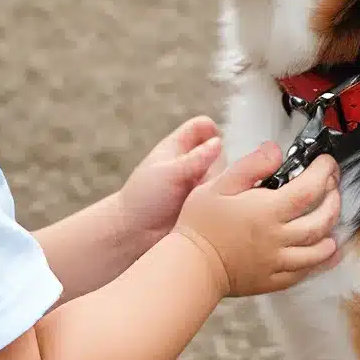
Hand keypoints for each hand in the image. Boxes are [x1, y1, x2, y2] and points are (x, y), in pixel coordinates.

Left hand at [118, 116, 222, 246]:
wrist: (134, 233)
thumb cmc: (143, 198)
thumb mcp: (168, 173)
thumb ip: (194, 159)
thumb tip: (219, 142)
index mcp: (177, 147)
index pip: (202, 126)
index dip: (211, 131)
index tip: (215, 145)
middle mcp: (192, 163)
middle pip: (219, 152)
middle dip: (217, 164)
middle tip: (202, 179)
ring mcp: (199, 184)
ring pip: (225, 175)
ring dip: (219, 183)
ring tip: (202, 198)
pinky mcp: (206, 203)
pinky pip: (225, 196)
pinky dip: (223, 199)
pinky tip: (211, 209)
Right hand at [174, 142, 340, 296]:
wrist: (190, 266)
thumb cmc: (201, 224)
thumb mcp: (218, 184)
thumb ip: (250, 166)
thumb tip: (275, 150)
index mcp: (267, 211)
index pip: (310, 188)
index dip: (324, 172)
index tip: (326, 162)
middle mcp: (279, 237)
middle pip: (322, 218)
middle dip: (334, 197)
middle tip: (333, 183)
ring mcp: (279, 261)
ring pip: (320, 248)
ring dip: (332, 228)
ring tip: (331, 213)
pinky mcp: (274, 280)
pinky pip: (307, 271)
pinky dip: (323, 259)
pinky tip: (328, 250)